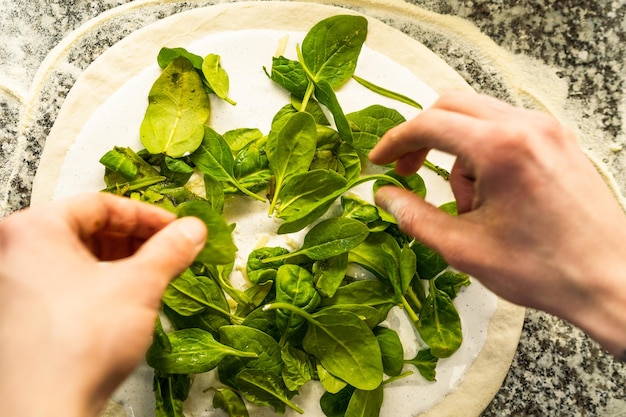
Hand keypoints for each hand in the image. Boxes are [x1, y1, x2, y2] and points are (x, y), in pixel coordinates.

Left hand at [0, 193, 206, 416]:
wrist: (44, 408)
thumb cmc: (76, 344)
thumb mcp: (139, 285)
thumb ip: (170, 250)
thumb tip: (192, 231)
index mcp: (34, 230)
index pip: (101, 204)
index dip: (147, 215)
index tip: (174, 227)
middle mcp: (14, 252)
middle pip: (88, 230)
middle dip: (136, 241)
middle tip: (169, 250)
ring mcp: (14, 284)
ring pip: (78, 258)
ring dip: (121, 263)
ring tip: (154, 276)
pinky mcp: (21, 314)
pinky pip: (68, 283)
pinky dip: (101, 284)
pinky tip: (127, 299)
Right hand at [369, 91, 625, 358]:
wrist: (612, 278)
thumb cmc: (542, 269)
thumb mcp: (464, 248)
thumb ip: (414, 217)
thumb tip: (382, 196)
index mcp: (501, 148)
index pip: (429, 124)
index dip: (395, 141)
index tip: (378, 161)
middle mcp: (525, 125)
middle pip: (451, 107)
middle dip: (422, 137)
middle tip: (407, 172)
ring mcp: (546, 129)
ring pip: (477, 117)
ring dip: (456, 151)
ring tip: (469, 203)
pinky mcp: (558, 139)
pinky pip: (504, 129)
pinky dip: (483, 152)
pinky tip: (492, 193)